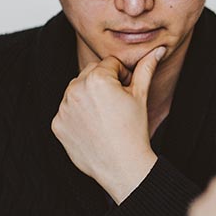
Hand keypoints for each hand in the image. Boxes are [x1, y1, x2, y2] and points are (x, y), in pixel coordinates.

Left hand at [51, 46, 165, 202]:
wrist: (122, 166)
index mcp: (97, 78)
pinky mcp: (57, 124)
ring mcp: (63, 107)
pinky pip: (67, 111)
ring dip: (89, 98)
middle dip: (103, 83)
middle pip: (90, 73)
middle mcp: (75, 89)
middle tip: (117, 106)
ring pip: (77, 91)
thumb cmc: (134, 130)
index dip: (122, 77)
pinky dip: (78, 116)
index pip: (109, 64)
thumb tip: (158, 49)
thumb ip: (146, 68)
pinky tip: (93, 128)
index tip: (127, 94)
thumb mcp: (141, 95)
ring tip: (105, 118)